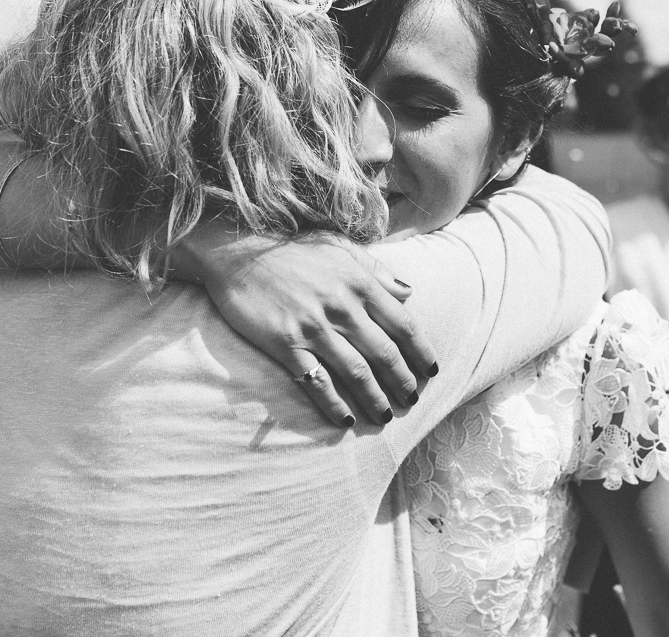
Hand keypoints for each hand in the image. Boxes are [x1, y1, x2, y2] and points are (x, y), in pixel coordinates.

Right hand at [180, 229, 437, 427]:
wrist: (238, 249)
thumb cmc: (292, 248)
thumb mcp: (341, 248)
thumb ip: (378, 272)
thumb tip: (409, 293)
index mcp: (360, 283)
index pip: (404, 325)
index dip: (421, 352)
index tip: (430, 371)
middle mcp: (342, 306)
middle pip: (384, 354)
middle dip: (402, 381)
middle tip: (412, 401)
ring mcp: (314, 327)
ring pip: (356, 372)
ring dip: (374, 398)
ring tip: (384, 416)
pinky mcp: (286, 343)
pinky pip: (316, 381)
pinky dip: (333, 403)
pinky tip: (344, 418)